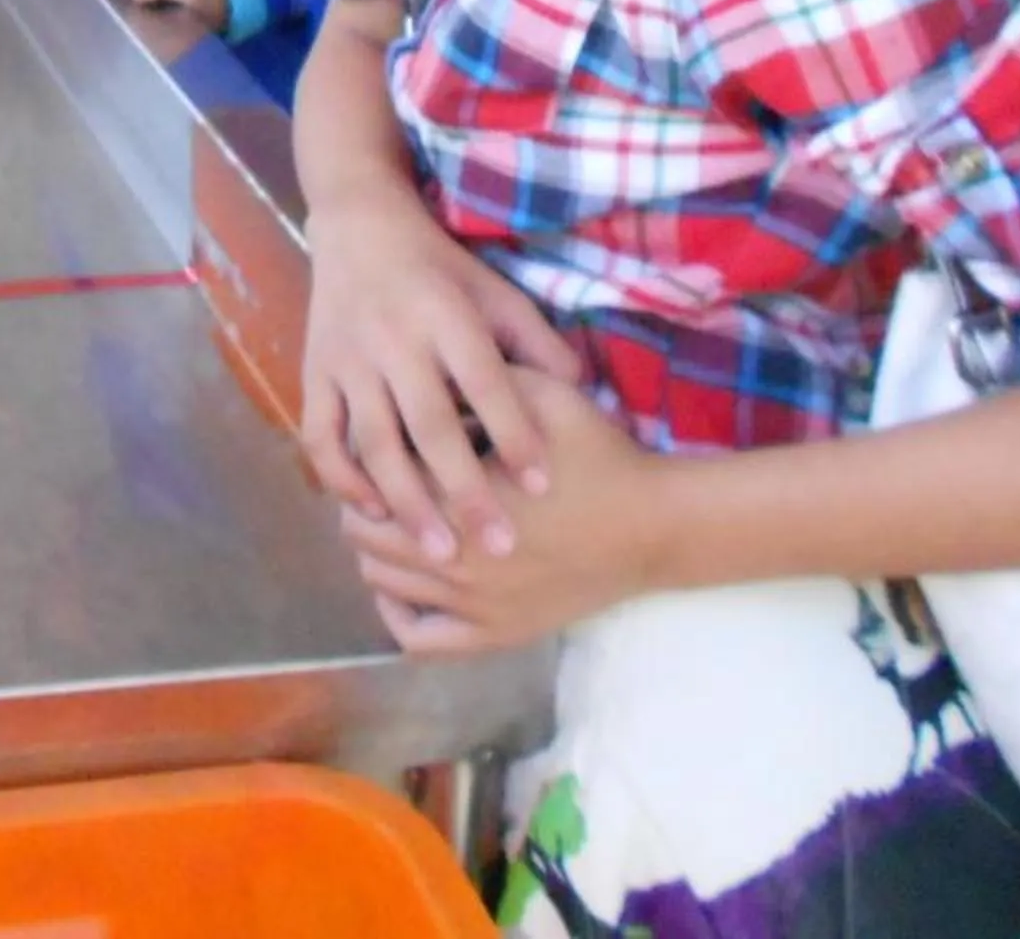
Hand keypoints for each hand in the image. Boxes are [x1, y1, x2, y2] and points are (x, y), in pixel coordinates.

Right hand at [299, 198, 582, 566]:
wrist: (358, 225)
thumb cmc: (440, 268)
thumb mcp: (495, 291)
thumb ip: (536, 342)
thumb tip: (580, 395)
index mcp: (446, 315)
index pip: (485, 383)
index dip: (515, 434)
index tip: (542, 487)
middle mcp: (394, 339)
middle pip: (431, 426)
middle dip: (465, 491)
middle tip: (498, 547)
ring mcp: (348, 359)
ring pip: (375, 442)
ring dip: (407, 502)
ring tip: (439, 553)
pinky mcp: (313, 371)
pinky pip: (321, 435)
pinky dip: (343, 478)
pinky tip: (373, 512)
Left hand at [340, 371, 660, 651]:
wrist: (655, 526)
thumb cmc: (600, 455)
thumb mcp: (542, 395)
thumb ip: (478, 383)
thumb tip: (423, 378)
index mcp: (460, 496)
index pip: (375, 481)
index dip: (369, 459)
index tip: (380, 443)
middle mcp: (456, 558)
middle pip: (364, 535)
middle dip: (365, 505)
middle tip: (381, 483)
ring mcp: (475, 605)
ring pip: (381, 583)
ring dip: (376, 552)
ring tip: (393, 525)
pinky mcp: (496, 634)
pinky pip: (419, 641)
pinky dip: (396, 615)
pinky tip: (402, 588)